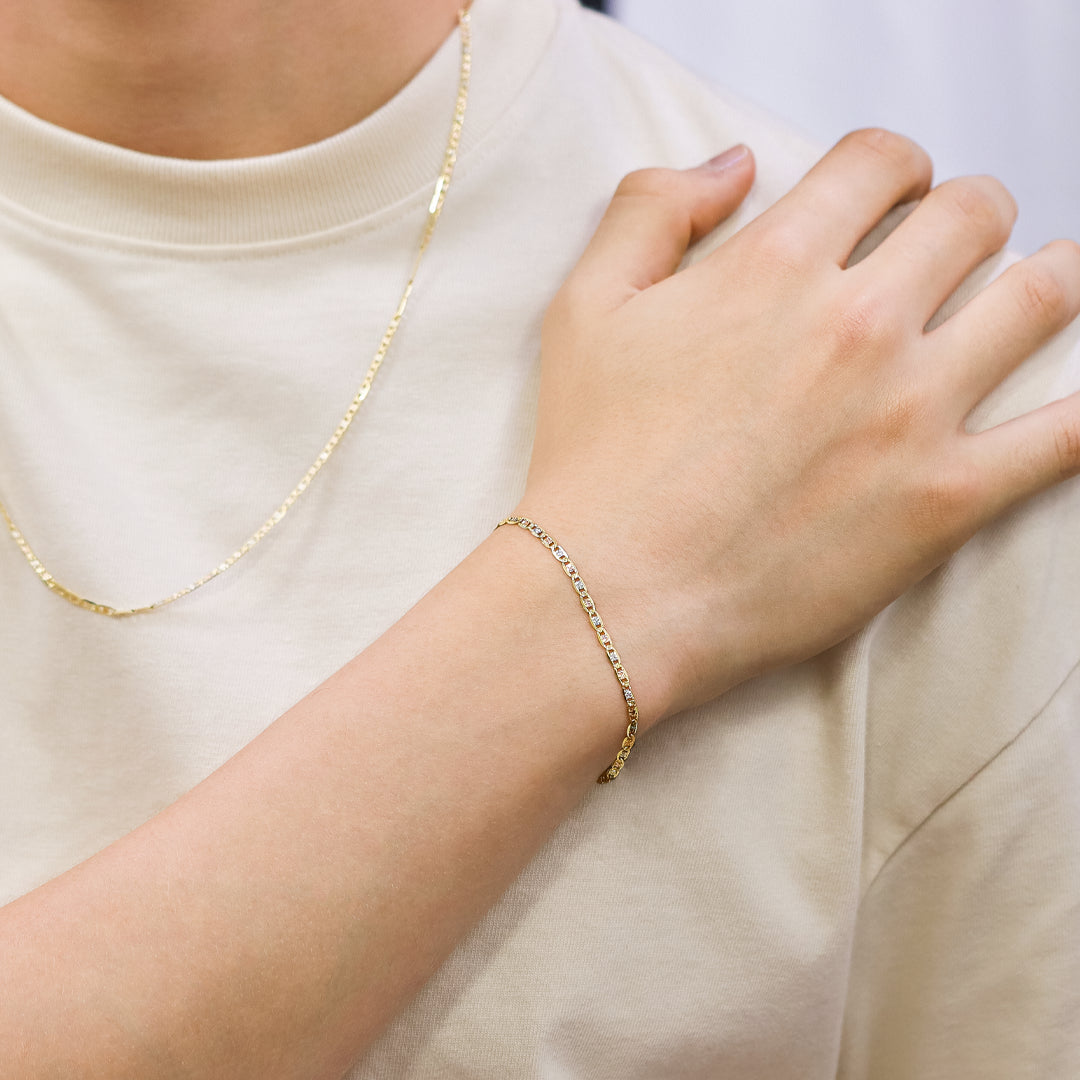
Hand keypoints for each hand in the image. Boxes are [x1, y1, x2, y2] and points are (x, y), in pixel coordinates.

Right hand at [519, 130, 1079, 723]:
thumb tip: (734, 163)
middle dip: (969, 216)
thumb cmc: (593, 463)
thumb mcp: (585, 309)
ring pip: (1043, 298)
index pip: (881, 161)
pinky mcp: (944, 500)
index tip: (890, 194)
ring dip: (1044, 281)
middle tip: (953, 249)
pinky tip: (1078, 400)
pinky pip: (1067, 437)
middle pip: (975, 215)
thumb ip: (653, 209)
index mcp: (775, 266)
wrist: (611, 596)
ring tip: (1029, 295)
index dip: (891, 166)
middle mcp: (857, 323)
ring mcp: (912, 411)